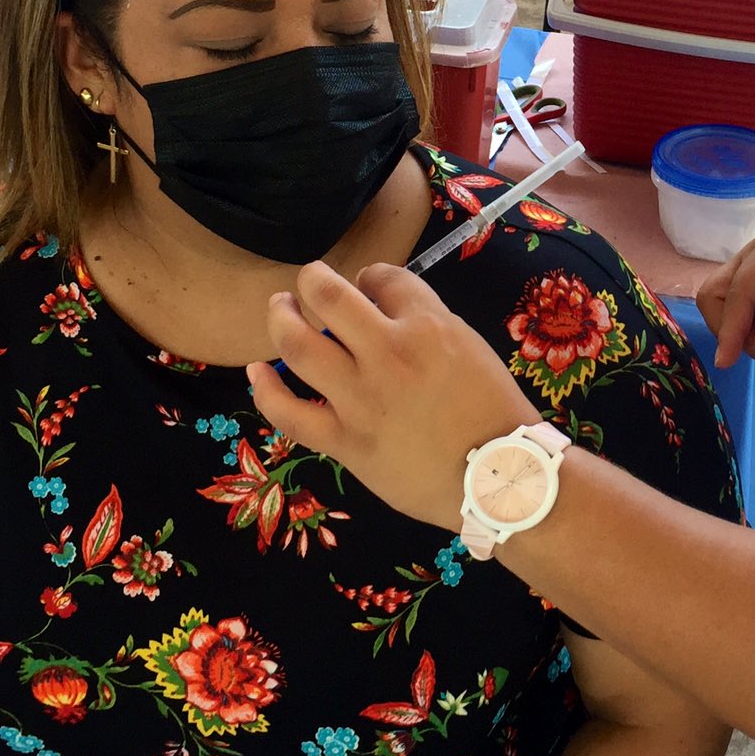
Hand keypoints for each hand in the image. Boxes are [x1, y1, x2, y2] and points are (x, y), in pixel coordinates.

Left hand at [248, 263, 540, 530]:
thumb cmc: (493, 412)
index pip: (382, 277)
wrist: (499, 478)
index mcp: (426, 326)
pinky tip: (255, 371)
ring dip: (280, 318)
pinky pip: (289, 411)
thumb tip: (383, 309)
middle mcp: (387, 353)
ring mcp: (360, 397)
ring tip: (279, 309)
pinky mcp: (344, 440)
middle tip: (307, 282)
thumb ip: (426, 323)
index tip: (367, 288)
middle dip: (311, 279)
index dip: (369, 277)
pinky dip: (265, 388)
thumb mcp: (470, 346)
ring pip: (297, 343)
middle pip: (326, 295)